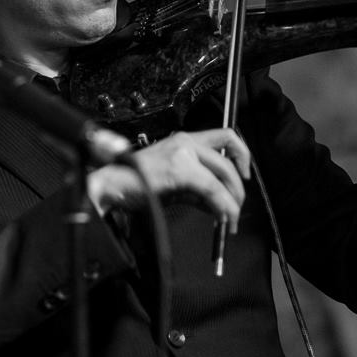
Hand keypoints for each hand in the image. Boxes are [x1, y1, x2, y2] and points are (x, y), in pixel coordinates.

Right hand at [87, 128, 250, 231]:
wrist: (112, 186)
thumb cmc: (134, 185)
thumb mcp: (173, 185)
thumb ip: (197, 190)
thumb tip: (219, 204)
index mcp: (184, 140)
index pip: (225, 137)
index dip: (242, 155)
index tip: (244, 176)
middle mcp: (185, 141)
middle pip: (229, 159)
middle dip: (238, 188)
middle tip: (237, 208)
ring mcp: (183, 152)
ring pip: (223, 174)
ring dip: (232, 200)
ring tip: (230, 219)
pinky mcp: (180, 168)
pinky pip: (212, 188)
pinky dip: (223, 205)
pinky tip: (222, 217)